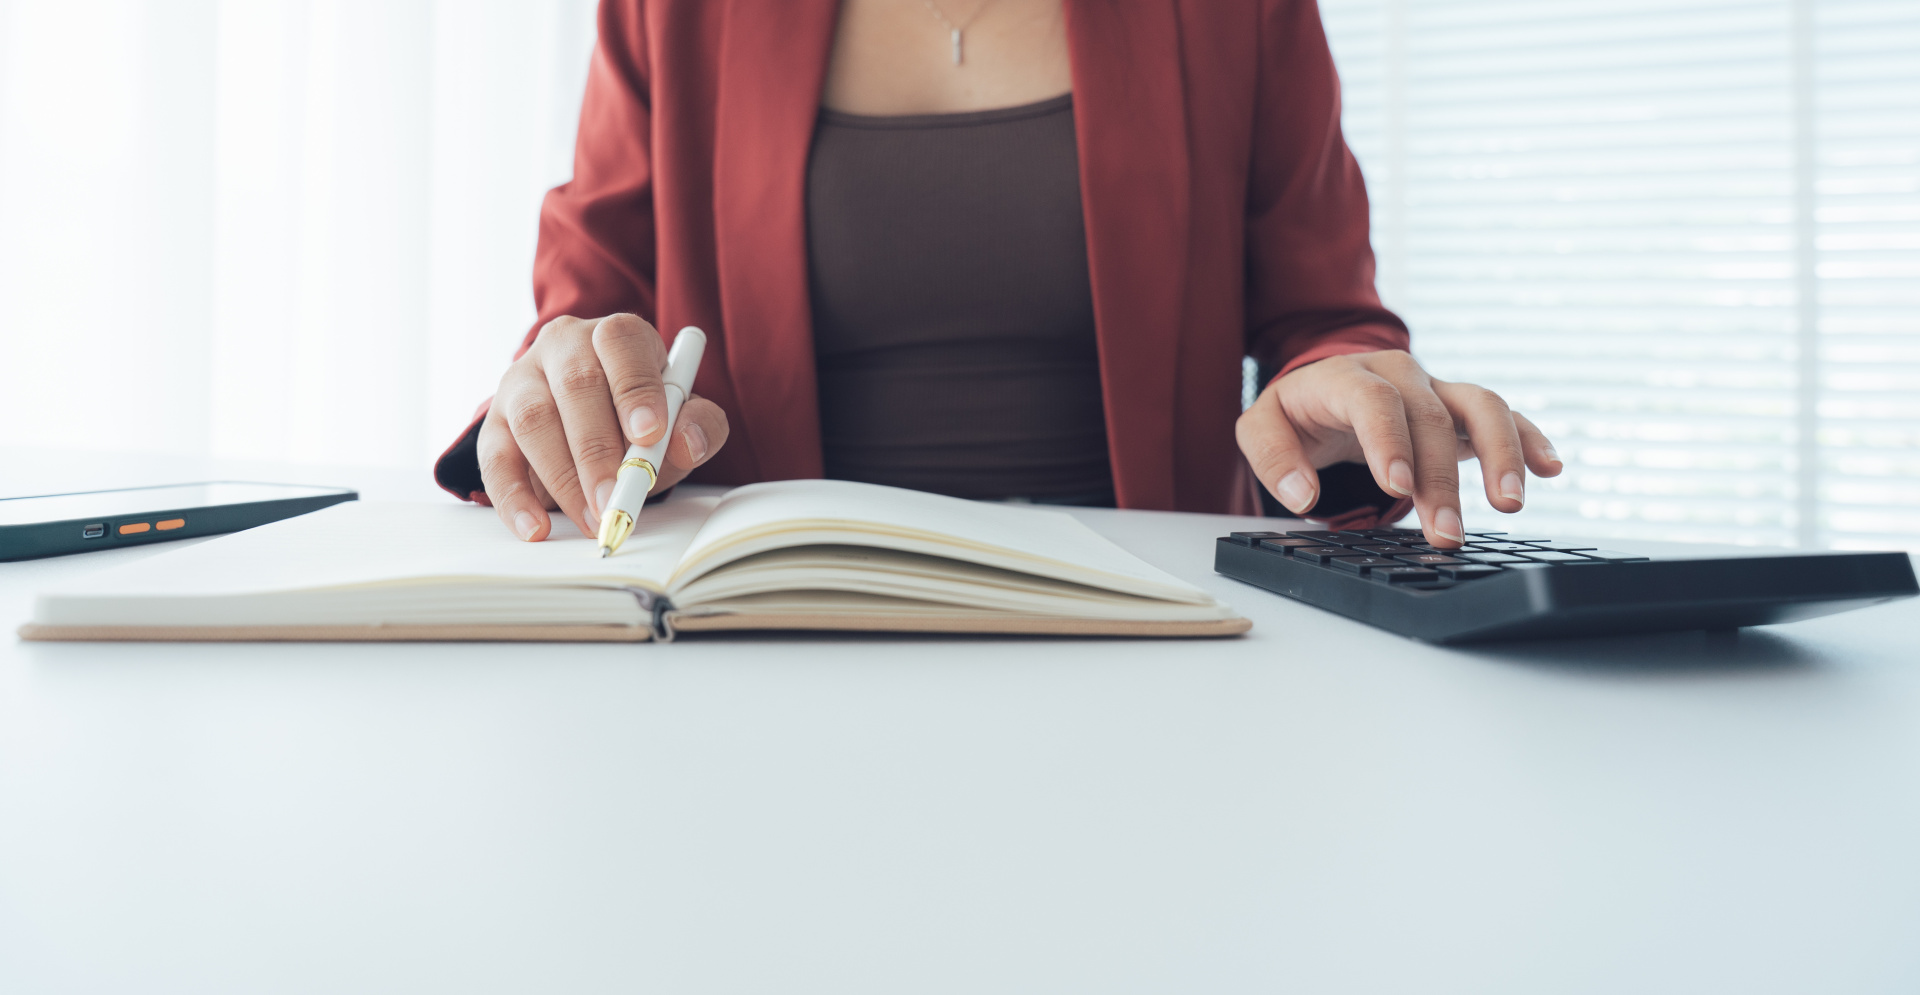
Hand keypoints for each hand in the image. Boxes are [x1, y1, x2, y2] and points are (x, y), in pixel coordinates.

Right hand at [477, 314, 728, 540]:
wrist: (594, 423)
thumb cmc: (642, 416)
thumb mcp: (681, 417)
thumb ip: (698, 424)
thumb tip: (689, 441)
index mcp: (616, 336)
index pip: (620, 342)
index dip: (635, 387)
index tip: (650, 434)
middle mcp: (564, 346)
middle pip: (576, 387)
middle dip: (599, 450)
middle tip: (618, 498)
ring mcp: (522, 380)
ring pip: (533, 420)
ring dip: (563, 477)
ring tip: (592, 518)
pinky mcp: (494, 420)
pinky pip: (494, 457)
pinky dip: (513, 496)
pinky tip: (534, 527)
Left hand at [1235, 350, 1561, 548]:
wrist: (1324, 384)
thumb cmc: (1296, 411)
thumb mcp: (1262, 426)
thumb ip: (1272, 457)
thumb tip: (1301, 495)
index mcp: (1346, 375)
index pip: (1374, 402)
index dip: (1389, 442)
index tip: (1399, 487)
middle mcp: (1399, 373)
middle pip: (1430, 418)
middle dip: (1441, 480)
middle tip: (1445, 535)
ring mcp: (1435, 387)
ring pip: (1480, 407)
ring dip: (1501, 454)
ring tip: (1509, 504)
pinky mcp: (1458, 406)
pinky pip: (1503, 415)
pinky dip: (1528, 438)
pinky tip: (1550, 468)